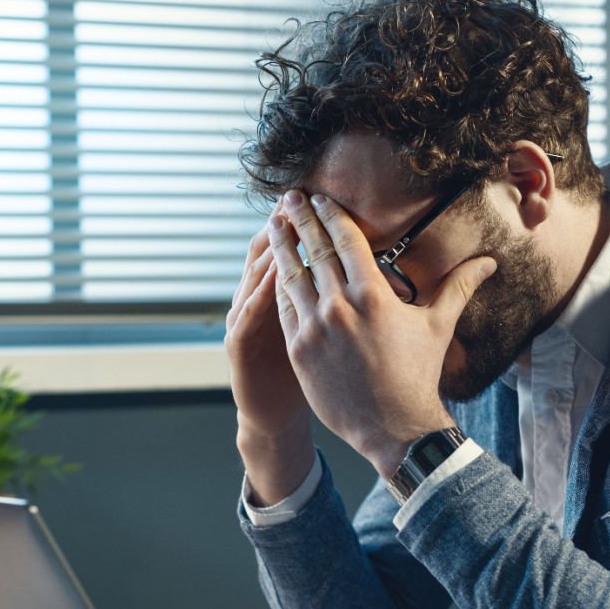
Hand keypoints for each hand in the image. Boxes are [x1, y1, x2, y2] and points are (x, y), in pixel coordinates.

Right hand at [225, 220, 313, 502]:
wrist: (273, 411)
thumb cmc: (301, 369)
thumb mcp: (316, 329)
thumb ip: (332, 297)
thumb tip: (370, 271)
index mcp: (284, 296)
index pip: (292, 251)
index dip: (303, 224)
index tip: (319, 197)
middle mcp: (260, 301)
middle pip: (269, 255)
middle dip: (284, 226)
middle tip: (295, 197)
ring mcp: (246, 322)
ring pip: (253, 279)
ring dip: (267, 253)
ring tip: (280, 225)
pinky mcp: (239, 346)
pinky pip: (248, 315)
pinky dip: (258, 294)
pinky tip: (271, 275)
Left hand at [269, 190, 494, 477]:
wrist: (394, 428)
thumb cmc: (418, 375)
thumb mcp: (438, 326)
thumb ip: (459, 287)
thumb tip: (490, 262)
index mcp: (373, 294)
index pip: (345, 239)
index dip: (330, 214)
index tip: (319, 198)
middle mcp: (340, 306)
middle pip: (314, 250)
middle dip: (300, 219)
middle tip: (288, 197)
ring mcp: (315, 329)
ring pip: (291, 276)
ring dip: (282, 246)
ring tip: (273, 225)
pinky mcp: (298, 351)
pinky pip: (283, 309)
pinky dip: (277, 286)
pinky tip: (273, 271)